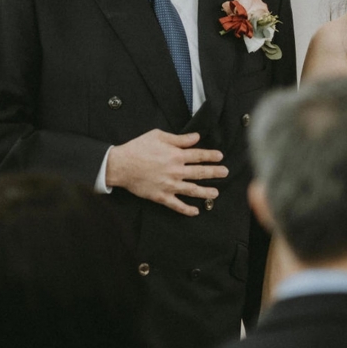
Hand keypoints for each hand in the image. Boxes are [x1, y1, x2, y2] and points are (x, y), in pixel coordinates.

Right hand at [106, 130, 227, 215]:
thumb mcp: (159, 136)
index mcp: (176, 155)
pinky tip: (196, 211)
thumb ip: (179, 138)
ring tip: (216, 193)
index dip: (211, 156)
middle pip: (200, 173)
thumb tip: (196, 137)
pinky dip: (187, 209)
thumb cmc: (138, 147)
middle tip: (225, 173)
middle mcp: (176, 171)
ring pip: (192, 190)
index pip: (199, 155)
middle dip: (215, 173)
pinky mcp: (161, 196)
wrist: (121, 165)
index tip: (220, 157)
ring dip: (206, 192)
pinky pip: (177, 205)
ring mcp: (170, 185)